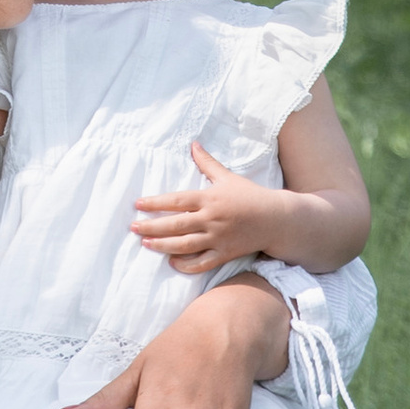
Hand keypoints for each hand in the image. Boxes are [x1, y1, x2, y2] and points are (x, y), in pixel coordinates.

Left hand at [131, 141, 277, 272]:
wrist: (276, 219)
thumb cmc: (250, 195)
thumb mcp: (227, 177)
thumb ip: (206, 163)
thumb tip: (193, 143)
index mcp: (210, 198)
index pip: (177, 200)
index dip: (156, 203)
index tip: (138, 204)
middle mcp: (211, 219)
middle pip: (176, 224)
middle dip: (152, 226)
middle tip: (133, 227)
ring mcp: (218, 238)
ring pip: (185, 245)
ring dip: (163, 245)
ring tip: (145, 243)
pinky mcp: (225, 254)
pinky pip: (202, 263)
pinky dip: (186, 265)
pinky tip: (171, 262)